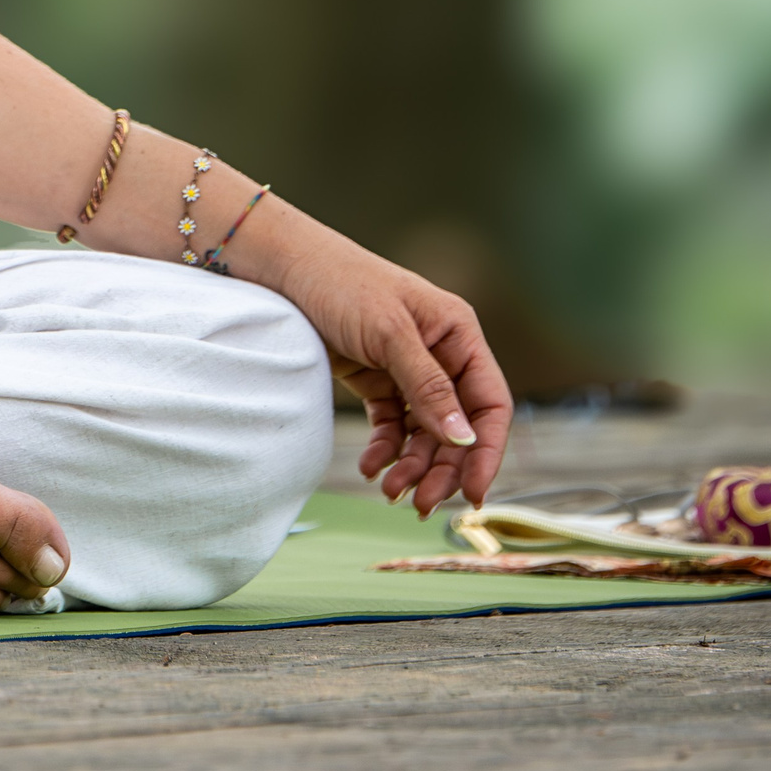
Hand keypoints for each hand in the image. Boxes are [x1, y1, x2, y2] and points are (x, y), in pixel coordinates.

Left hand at [239, 200, 512, 515]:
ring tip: (390, 491)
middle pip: (457, 426)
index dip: (486, 450)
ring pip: (424, 432)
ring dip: (412, 465)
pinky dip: (386, 449)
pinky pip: (392, 424)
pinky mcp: (376, 378)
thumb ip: (427, 386)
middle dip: (442, 468)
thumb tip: (464, 439)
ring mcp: (407, 368)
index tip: (472, 493)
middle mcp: (439, 352)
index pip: (489, 402)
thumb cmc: (339, 281)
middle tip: (419, 504)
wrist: (281, 266)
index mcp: (456, 332)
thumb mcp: (387, 332)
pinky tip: (372, 468)